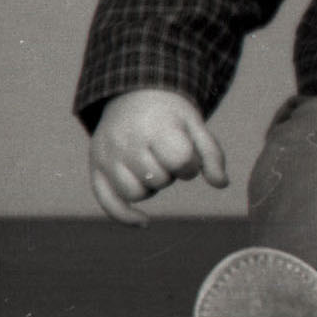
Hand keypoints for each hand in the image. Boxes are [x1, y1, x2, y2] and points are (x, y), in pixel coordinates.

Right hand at [88, 89, 224, 225]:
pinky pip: (107, 202)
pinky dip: (125, 216)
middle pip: (158, 180)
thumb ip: (212, 155)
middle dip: (170, 173)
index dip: (189, 164)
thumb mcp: (196, 125)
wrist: (133, 95)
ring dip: (150, 188)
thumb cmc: (171, 115)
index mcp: (154, 127)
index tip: (187, 153)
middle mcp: (125, 142)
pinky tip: (144, 222)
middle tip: (166, 155)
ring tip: (151, 167)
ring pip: (135, 193)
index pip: (179, 161)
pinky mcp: (95, 167)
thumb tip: (221, 184)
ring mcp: (106, 156)